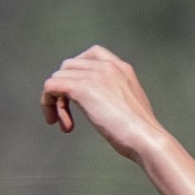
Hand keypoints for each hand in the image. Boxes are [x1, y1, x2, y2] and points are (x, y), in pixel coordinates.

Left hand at [41, 46, 167, 162]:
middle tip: (68, 118)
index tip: (78, 96)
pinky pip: (50, 87)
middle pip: (69, 67)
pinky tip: (59, 123)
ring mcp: (95, 75)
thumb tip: (103, 105)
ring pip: (57, 77)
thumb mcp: (131, 106)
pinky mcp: (82, 88)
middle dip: (64, 91)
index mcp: (122, 68)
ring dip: (56, 103)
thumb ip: (117, 96)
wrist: (146, 139)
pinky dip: (47, 104)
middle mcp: (107, 66)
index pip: (90, 55)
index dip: (77, 73)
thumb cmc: (141, 133)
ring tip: (66, 125)